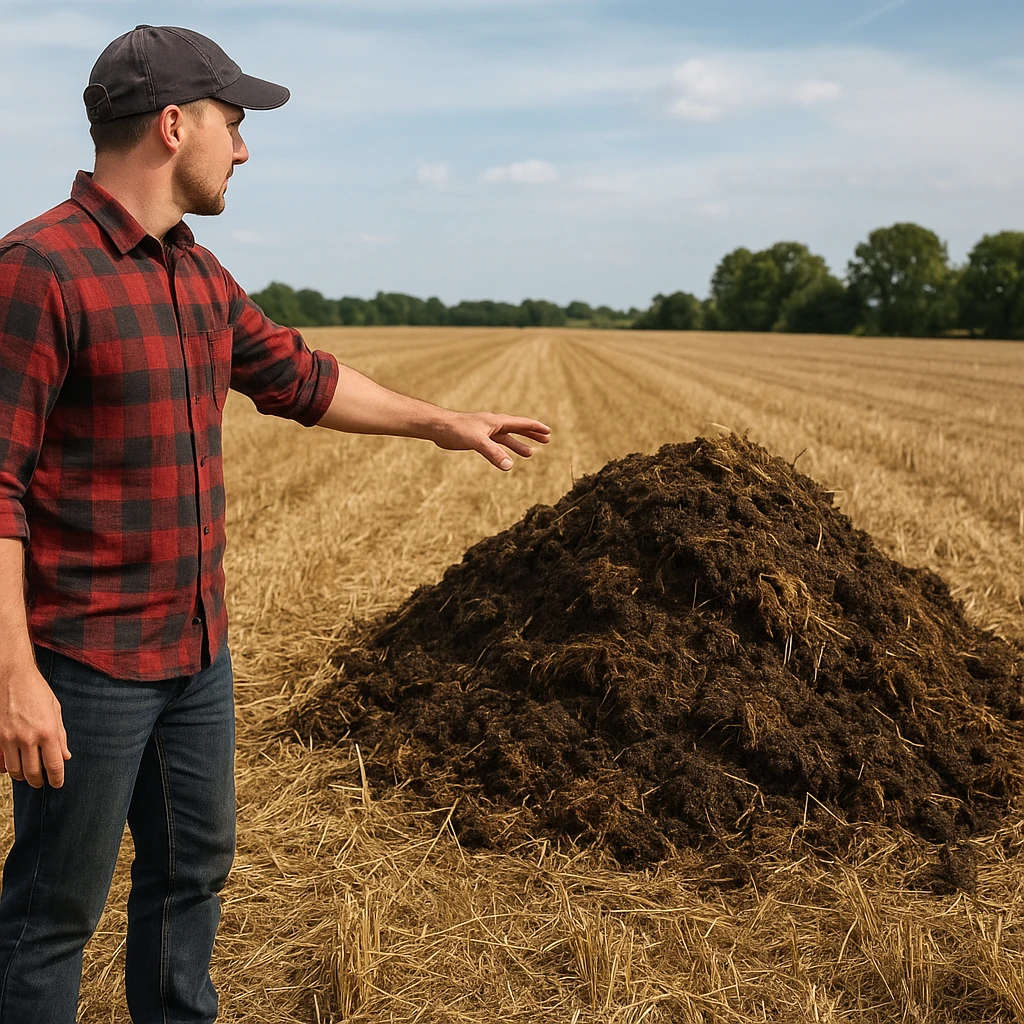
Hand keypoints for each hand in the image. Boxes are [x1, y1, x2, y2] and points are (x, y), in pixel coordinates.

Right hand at [0, 661, 71, 788]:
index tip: (58, 784)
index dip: (57, 778)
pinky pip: (2, 761)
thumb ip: (60, 736)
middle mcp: (28, 738)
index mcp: (48, 731)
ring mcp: (10, 738)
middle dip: (39, 781)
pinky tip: (15, 767)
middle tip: (42, 783)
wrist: (12, 677)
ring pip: (16, 770)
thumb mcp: (55, 711)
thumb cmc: (37, 692)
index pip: (54, 765)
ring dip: (23, 777)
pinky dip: (8, 768)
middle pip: (34, 772)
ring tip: (29, 777)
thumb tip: (65, 757)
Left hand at [432, 412, 550, 470]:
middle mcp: (493, 424)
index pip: (521, 423)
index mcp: (496, 421)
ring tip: (530, 453)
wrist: (438, 427)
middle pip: (517, 428)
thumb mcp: (477, 442)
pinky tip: (505, 456)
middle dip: (531, 434)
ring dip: (518, 444)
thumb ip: (493, 453)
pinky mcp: (477, 438)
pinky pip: (495, 443)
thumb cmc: (456, 430)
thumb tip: (509, 466)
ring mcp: (485, 431)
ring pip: (506, 437)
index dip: (535, 427)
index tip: (548, 432)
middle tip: (546, 440)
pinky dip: (503, 449)